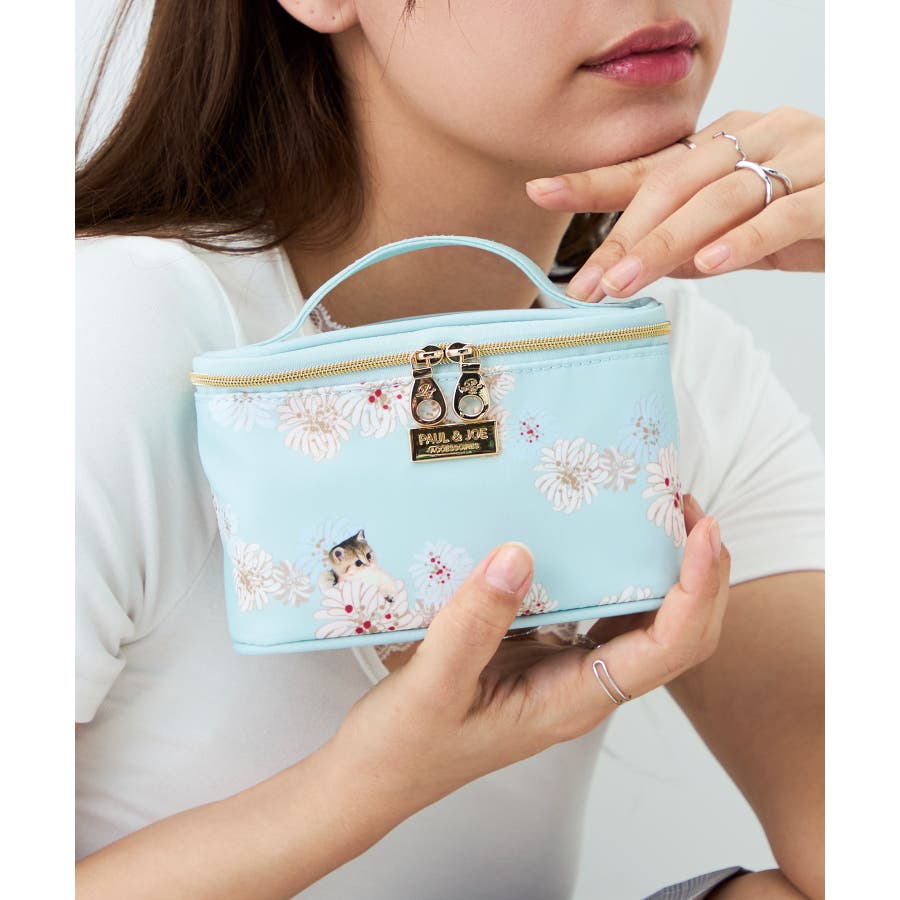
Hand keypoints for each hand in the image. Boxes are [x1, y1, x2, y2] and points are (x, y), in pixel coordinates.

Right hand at [328, 494, 730, 814]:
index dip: (697, 588)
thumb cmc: (406, 744)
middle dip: (700, 572)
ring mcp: (568, 670)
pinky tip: (599, 537)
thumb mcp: (433, 683)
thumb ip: (474, 624)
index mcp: (575, 699)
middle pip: (678, 633)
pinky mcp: (544, 653)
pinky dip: (617, 573)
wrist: (378, 774)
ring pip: (647, 623)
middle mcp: (586, 685)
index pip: (668, 646)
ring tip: (656, 510)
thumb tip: (519, 555)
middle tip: (682, 503)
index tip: (698, 529)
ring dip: (666, 570)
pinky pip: (599, 612)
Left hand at [525, 108, 823, 301]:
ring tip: (627, 281)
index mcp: (732, 142)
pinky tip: (707, 265)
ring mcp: (803, 157)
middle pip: (678, 184)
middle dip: (627, 235)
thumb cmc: (818, 214)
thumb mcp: (745, 229)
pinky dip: (743, 241)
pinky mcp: (840, 191)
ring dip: (667, 244)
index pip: (652, 165)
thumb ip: (696, 240)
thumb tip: (641, 262)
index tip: (542, 191)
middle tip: (591, 281)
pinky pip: (782, 215)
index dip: (595, 181)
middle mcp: (762, 137)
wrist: (889, 212)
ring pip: (720, 198)